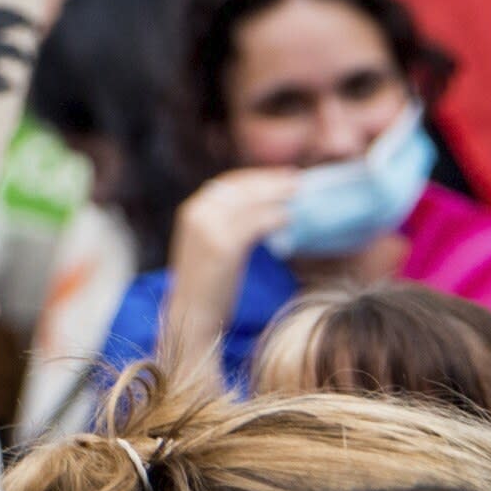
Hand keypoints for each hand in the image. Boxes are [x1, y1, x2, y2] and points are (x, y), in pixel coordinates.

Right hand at [170, 165, 305, 298]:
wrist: (192, 314)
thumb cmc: (207, 284)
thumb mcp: (209, 244)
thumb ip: (226, 223)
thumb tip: (261, 207)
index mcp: (191, 210)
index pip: (228, 183)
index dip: (257, 177)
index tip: (282, 175)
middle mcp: (196, 213)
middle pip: (240, 187)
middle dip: (270, 181)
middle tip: (297, 180)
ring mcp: (208, 228)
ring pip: (249, 202)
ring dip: (276, 195)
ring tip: (298, 195)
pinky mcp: (223, 245)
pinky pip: (254, 224)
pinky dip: (274, 218)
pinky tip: (288, 218)